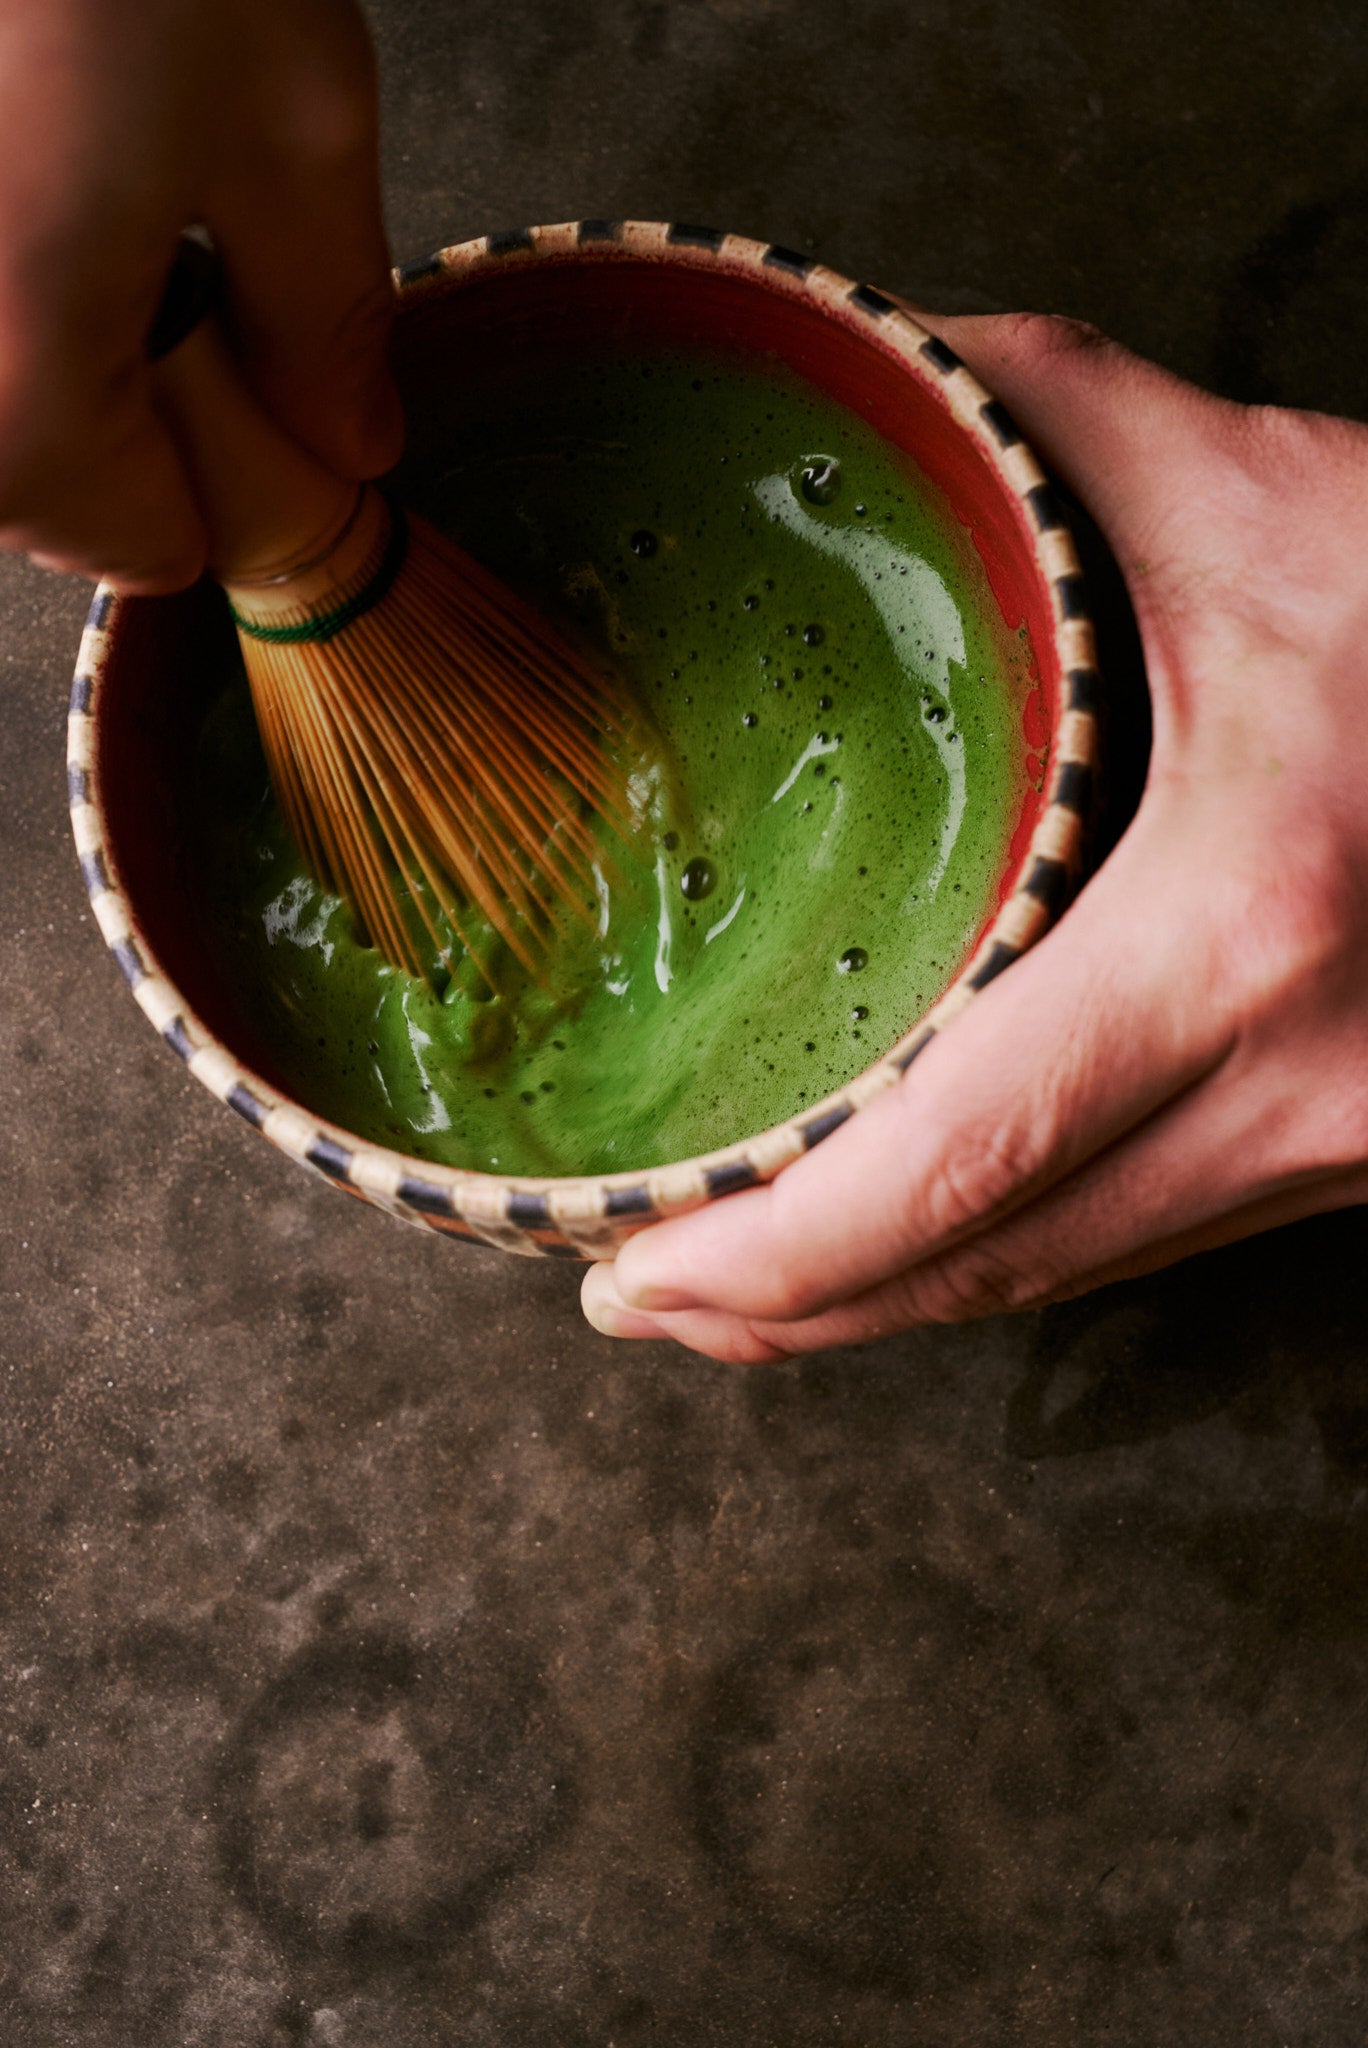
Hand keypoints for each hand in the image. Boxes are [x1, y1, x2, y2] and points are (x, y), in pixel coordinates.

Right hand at [0, 0, 399, 591]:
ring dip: (48, 353)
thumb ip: (325, 319)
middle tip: (187, 308)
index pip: (126, 541)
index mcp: (19, 374)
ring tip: (108, 216)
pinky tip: (49, 176)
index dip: (218, 496)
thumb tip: (349, 438)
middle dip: (123, 427)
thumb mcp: (295, 125)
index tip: (267, 430)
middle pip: (26, 481)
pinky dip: (14, 278)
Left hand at [582, 313, 1367, 1361]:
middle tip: (645, 1297)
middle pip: (995, 1268)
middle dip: (797, 1315)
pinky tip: (928, 1231)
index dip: (781, 1261)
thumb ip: (1031, 423)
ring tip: (747, 1289)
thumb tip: (855, 376)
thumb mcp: (1259, 494)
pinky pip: (1151, 1239)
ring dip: (896, 1303)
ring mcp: (1348, 1143)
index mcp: (1244, 927)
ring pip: (1073, 1278)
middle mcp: (1303, 1080)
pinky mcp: (1362, 1147)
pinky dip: (1016, 1256)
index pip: (959, 1165)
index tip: (642, 1274)